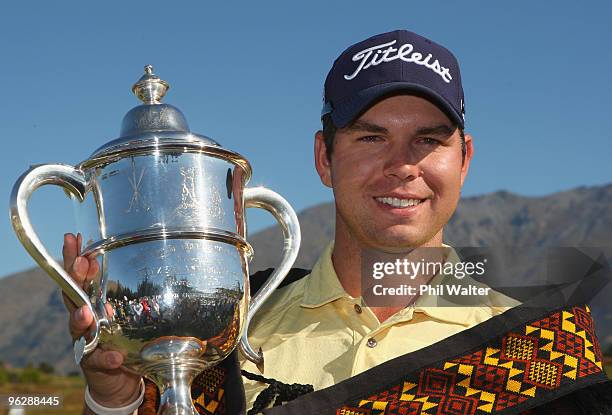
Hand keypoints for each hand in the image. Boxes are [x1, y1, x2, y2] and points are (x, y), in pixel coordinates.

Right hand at [62, 233, 141, 407]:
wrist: (117, 378)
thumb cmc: (121, 336)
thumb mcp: (124, 310)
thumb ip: (126, 289)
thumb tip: (144, 255)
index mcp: (89, 301)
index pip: (78, 276)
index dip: (73, 257)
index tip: (74, 237)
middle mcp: (82, 319)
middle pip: (72, 295)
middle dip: (74, 278)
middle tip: (81, 262)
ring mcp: (84, 342)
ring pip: (77, 329)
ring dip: (81, 319)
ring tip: (86, 312)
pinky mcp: (93, 365)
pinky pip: (99, 361)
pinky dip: (107, 358)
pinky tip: (115, 357)